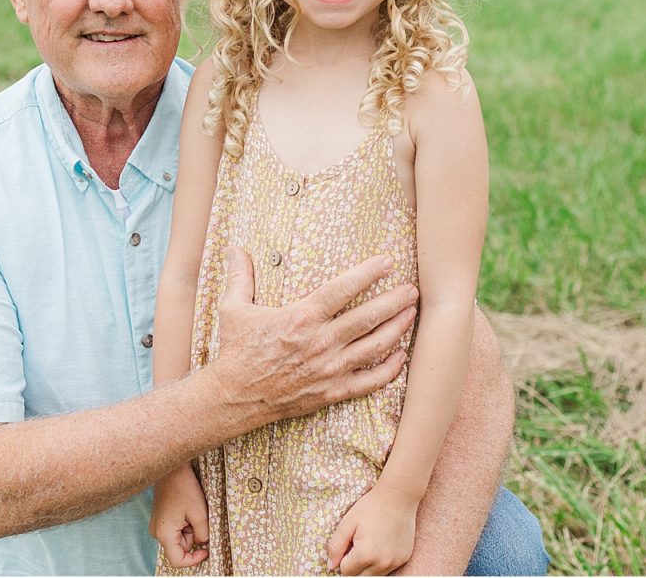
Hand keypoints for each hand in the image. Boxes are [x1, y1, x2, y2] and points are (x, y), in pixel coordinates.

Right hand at [151, 464, 208, 567]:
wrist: (171, 467)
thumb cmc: (184, 487)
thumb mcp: (200, 513)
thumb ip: (203, 533)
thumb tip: (203, 542)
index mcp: (164, 533)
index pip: (177, 560)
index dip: (194, 560)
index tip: (206, 550)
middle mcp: (157, 532)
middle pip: (180, 547)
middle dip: (193, 536)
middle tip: (199, 518)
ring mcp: (157, 525)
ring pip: (179, 537)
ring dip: (190, 528)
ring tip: (192, 509)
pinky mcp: (160, 519)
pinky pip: (176, 529)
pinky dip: (185, 523)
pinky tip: (187, 508)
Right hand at [209, 248, 417, 423]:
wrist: (234, 398)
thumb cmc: (235, 351)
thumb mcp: (233, 309)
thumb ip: (240, 276)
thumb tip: (233, 247)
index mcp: (301, 318)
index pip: (343, 289)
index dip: (368, 273)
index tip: (388, 261)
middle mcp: (320, 342)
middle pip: (368, 317)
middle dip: (395, 300)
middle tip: (413, 289)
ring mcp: (329, 369)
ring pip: (374, 346)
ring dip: (397, 328)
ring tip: (412, 313)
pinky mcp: (331, 392)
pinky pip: (369, 382)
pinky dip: (390, 370)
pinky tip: (401, 356)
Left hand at [326, 484, 419, 575]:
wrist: (399, 496)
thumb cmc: (371, 506)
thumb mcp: (348, 523)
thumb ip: (336, 547)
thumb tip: (331, 566)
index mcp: (365, 555)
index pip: (346, 571)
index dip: (344, 559)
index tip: (349, 543)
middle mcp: (382, 563)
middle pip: (360, 577)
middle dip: (354, 566)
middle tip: (357, 545)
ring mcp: (395, 562)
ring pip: (374, 576)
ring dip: (368, 566)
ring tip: (369, 544)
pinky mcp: (403, 559)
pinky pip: (387, 569)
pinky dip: (380, 562)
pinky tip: (381, 545)